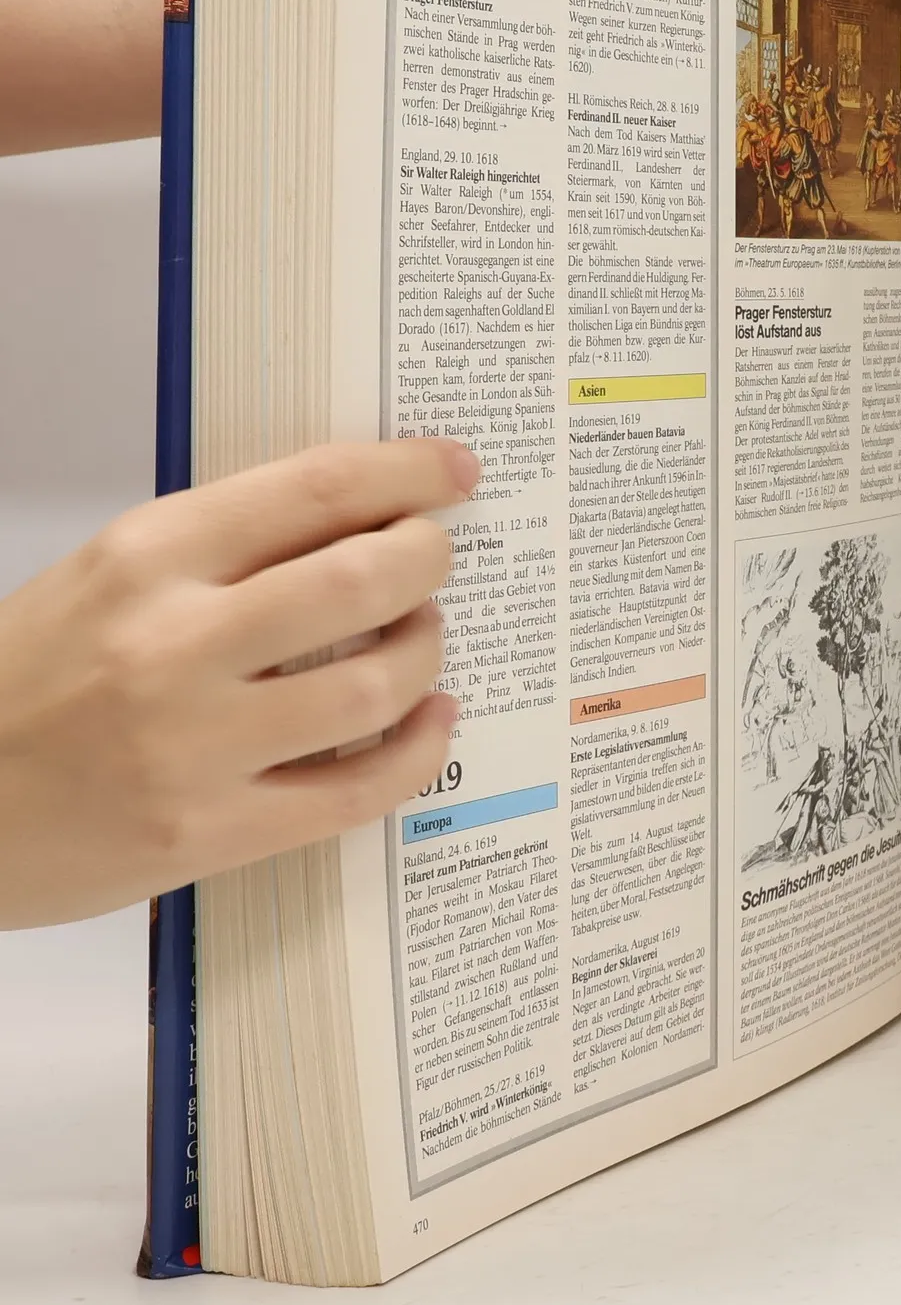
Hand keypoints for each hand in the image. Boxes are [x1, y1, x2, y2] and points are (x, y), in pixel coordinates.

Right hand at [0, 438, 477, 927]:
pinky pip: (360, 789)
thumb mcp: (104, 579)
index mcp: (146, 559)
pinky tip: (428, 722)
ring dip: (426, 650)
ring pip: (376, 684)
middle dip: (428, 556)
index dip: (407, 472)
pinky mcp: (211, 835)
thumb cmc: (24, 686)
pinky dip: (420, 750)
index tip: (454, 469)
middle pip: (364, 578)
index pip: (313, 490)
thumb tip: (359, 521)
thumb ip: (221, 550)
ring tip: (421, 636)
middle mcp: (173, 644)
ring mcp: (194, 746)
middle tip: (436, 555)